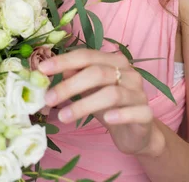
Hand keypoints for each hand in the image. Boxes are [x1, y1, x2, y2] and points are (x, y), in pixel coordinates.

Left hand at [38, 48, 164, 156]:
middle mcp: (128, 72)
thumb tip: (47, 69)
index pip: (86, 56)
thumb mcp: (88, 90)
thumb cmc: (109, 106)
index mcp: (113, 61)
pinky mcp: (146, 114)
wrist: (137, 132)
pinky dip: (119, 114)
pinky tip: (106, 119)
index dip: (63, 61)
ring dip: (84, 105)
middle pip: (97, 73)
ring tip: (63, 117)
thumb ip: (73, 76)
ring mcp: (138, 92)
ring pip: (111, 93)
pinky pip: (134, 111)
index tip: (42, 70)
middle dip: (69, 85)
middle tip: (48, 98)